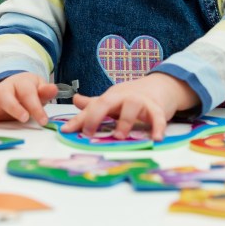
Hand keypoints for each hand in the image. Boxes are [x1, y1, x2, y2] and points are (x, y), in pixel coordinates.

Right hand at [0, 72, 57, 125]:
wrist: (16, 87)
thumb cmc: (29, 93)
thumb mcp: (39, 91)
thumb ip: (45, 92)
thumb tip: (53, 89)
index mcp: (21, 83)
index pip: (28, 93)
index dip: (36, 107)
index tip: (43, 121)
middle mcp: (4, 87)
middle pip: (4, 92)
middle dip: (13, 105)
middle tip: (23, 118)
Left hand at [60, 74, 198, 141]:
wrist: (157, 87)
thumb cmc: (129, 98)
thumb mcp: (111, 100)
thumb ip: (93, 105)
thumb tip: (74, 100)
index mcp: (110, 97)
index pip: (92, 107)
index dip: (79, 119)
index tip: (66, 130)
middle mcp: (123, 98)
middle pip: (107, 102)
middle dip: (96, 115)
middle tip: (89, 132)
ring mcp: (140, 102)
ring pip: (132, 107)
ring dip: (125, 121)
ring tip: (119, 136)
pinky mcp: (157, 109)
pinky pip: (158, 118)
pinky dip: (157, 127)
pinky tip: (156, 139)